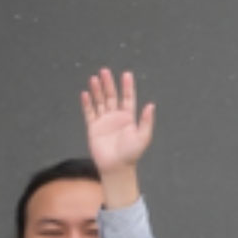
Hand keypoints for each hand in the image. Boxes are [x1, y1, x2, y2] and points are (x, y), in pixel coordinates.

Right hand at [80, 70, 153, 203]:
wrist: (116, 167)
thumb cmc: (131, 153)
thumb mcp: (143, 137)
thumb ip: (146, 121)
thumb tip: (151, 105)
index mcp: (128, 118)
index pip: (127, 98)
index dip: (127, 86)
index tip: (126, 74)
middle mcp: (116, 117)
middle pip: (112, 96)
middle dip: (108, 84)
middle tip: (105, 71)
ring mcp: (104, 121)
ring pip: (100, 102)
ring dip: (97, 90)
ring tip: (94, 78)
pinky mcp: (93, 127)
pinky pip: (89, 112)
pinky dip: (87, 103)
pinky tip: (85, 94)